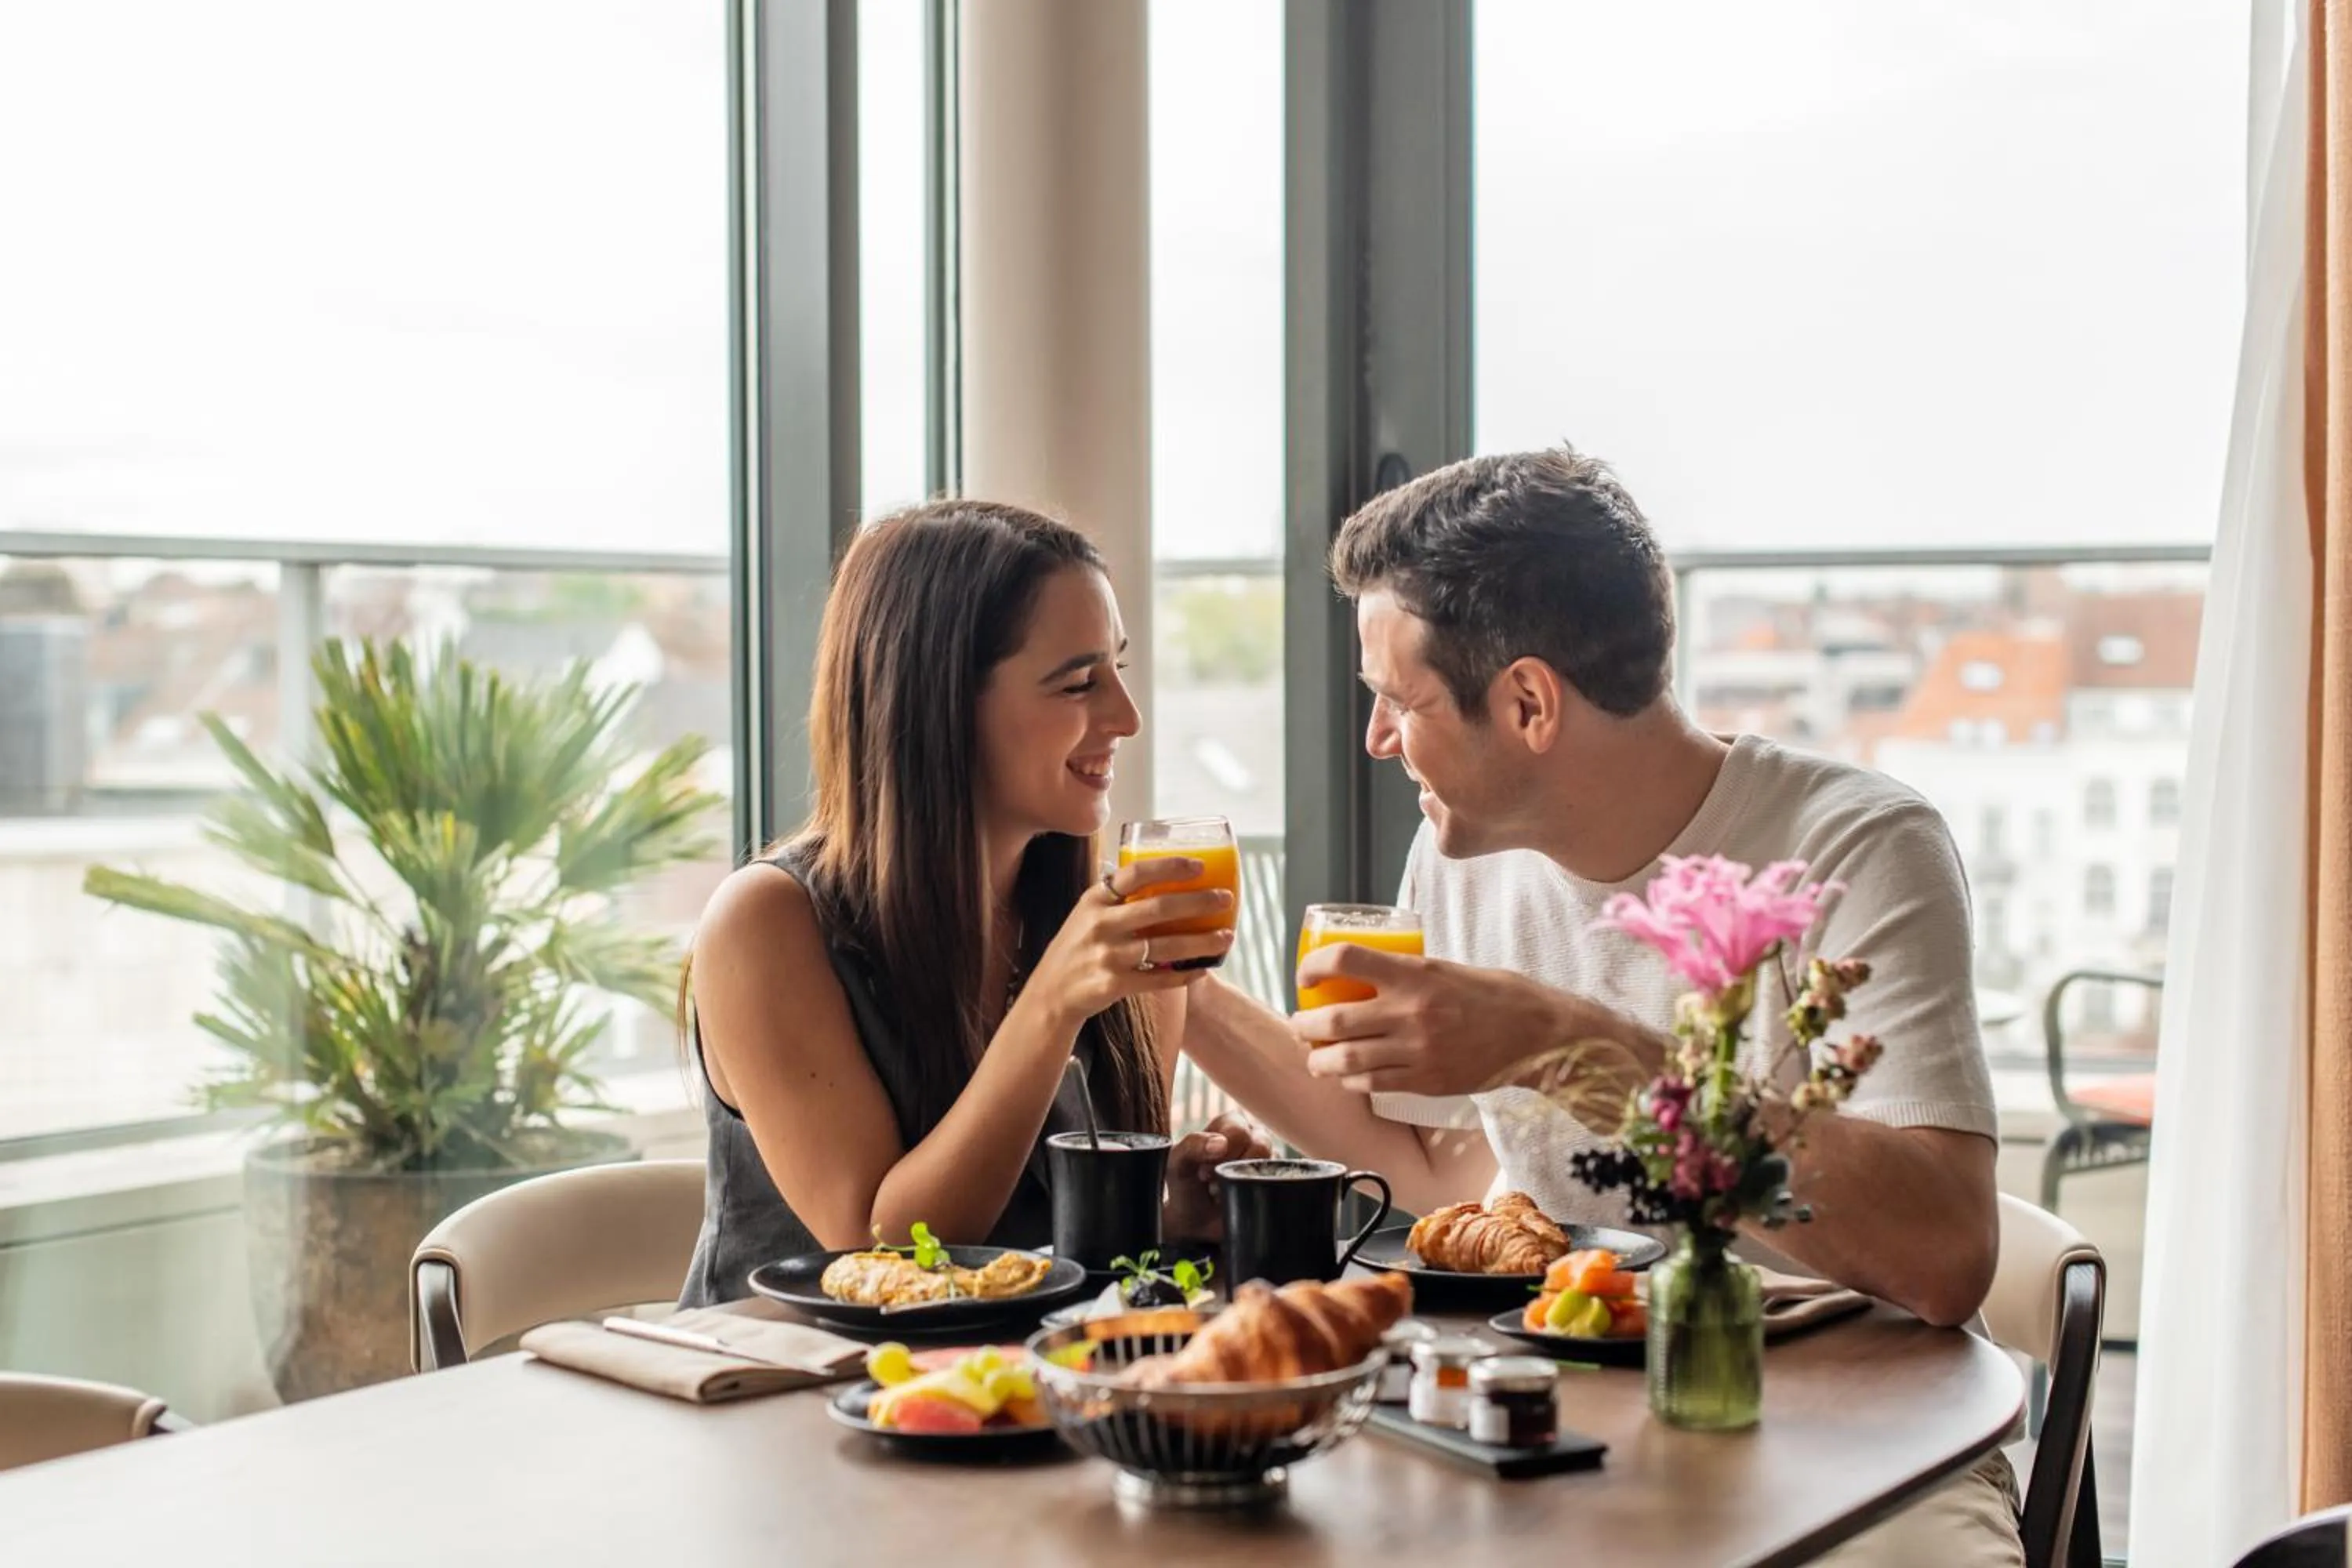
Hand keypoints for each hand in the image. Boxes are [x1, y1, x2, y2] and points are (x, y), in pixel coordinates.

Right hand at [1025, 856, 1235, 1029]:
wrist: (1050, 994)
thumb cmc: (1077, 948)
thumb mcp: (1087, 914)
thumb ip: (1117, 898)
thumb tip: (1162, 876)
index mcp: (1095, 899)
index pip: (1135, 873)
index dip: (1170, 867)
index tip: (1199, 866)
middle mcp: (1100, 924)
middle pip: (1158, 908)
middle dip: (1198, 902)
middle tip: (1225, 898)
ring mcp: (1106, 955)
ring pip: (1165, 947)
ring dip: (1201, 941)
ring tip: (1226, 937)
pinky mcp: (1113, 984)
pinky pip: (1159, 979)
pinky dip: (1184, 974)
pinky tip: (1203, 969)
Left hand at [1160, 1110, 1274, 1240]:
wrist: (1194, 1222)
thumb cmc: (1185, 1185)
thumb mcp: (1178, 1163)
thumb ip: (1193, 1146)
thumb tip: (1221, 1144)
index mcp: (1230, 1125)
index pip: (1239, 1130)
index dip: (1223, 1152)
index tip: (1204, 1171)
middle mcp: (1253, 1138)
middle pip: (1261, 1145)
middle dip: (1234, 1169)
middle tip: (1213, 1183)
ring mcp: (1267, 1161)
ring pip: (1271, 1166)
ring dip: (1245, 1183)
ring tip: (1223, 1193)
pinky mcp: (1275, 1182)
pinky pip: (1279, 1185)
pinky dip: (1258, 1195)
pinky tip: (1240, 1200)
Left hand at [1290, 943, 1594, 1098]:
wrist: (1538, 1036)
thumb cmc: (1495, 994)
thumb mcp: (1447, 968)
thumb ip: (1407, 974)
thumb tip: (1364, 975)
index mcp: (1415, 974)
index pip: (1345, 960)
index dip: (1313, 967)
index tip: (1305, 976)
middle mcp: (1411, 1012)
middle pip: (1333, 1020)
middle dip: (1305, 1025)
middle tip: (1301, 1024)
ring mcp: (1417, 1051)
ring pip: (1345, 1060)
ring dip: (1319, 1060)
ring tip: (1315, 1057)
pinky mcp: (1426, 1081)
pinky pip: (1372, 1085)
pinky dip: (1351, 1081)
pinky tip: (1348, 1076)